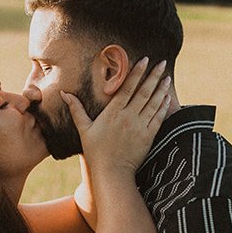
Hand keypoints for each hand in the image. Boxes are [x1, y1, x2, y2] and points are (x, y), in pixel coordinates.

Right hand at [66, 56, 171, 175]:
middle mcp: (129, 116)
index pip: (127, 87)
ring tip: (166, 76)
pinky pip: (159, 117)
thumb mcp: (83, 129)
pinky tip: (168, 97)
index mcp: (113, 112)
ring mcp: (140, 126)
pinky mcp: (148, 136)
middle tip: (162, 63)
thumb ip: (76, 109)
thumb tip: (64, 93)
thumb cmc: (95, 151)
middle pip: (144, 91)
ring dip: (161, 88)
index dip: (137, 72)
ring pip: (154, 103)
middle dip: (154, 75)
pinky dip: (164, 106)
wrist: (111, 172)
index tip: (145, 60)